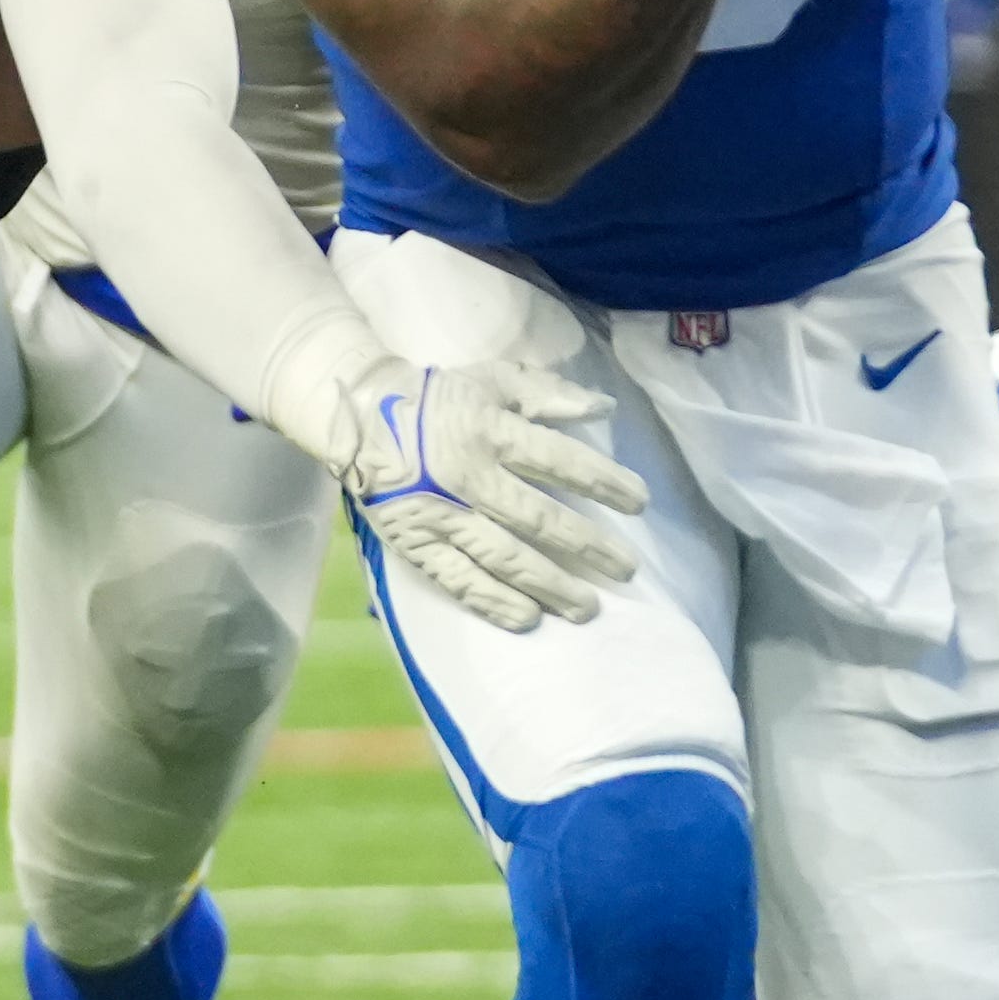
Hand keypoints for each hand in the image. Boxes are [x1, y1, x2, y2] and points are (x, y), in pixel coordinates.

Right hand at [298, 354, 648, 630]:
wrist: (358, 416)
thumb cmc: (439, 399)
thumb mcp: (494, 380)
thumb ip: (550, 393)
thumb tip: (606, 408)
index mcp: (489, 430)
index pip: (559, 460)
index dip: (604, 482)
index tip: (640, 503)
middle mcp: (467, 476)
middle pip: (538, 518)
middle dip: (588, 546)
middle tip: (626, 570)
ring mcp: (439, 515)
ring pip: (503, 556)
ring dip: (549, 586)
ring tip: (588, 607)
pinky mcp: (414, 544)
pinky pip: (458, 579)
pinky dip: (493, 602)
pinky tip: (528, 619)